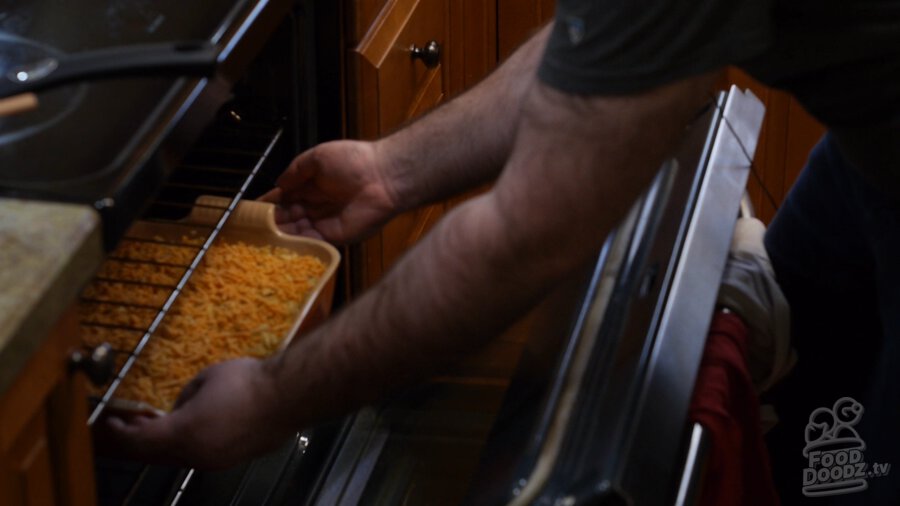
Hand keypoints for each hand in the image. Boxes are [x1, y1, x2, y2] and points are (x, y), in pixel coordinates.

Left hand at [103, 358, 291, 469]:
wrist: (289, 395)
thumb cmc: (248, 382)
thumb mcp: (205, 378)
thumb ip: (185, 396)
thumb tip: (180, 406)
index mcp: (183, 433)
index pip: (139, 440)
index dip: (121, 432)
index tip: (112, 422)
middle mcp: (197, 455)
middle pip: (156, 455)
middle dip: (141, 440)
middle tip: (132, 425)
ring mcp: (217, 461)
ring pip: (180, 457)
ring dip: (166, 444)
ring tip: (162, 424)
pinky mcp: (235, 459)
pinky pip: (202, 455)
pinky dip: (189, 445)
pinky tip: (196, 427)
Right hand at [260, 140, 397, 243]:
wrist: (382, 177)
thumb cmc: (353, 161)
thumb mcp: (318, 158)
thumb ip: (295, 170)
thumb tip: (277, 185)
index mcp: (311, 185)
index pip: (283, 197)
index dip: (266, 203)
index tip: (248, 211)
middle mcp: (315, 206)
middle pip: (286, 217)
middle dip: (269, 222)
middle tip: (248, 229)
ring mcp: (323, 223)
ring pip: (295, 232)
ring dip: (278, 234)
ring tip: (257, 238)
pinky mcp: (333, 237)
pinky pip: (310, 242)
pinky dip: (294, 244)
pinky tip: (277, 244)